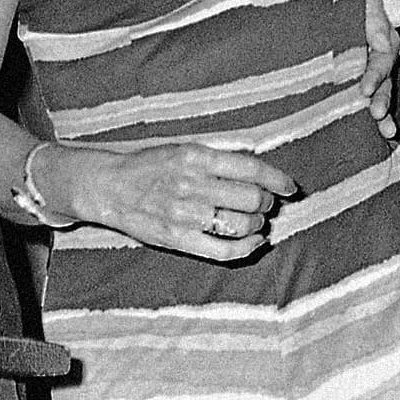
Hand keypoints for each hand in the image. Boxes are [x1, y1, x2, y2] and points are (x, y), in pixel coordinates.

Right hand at [39, 141, 300, 263]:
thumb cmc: (151, 166)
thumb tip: (261, 172)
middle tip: (265, 205)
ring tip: (256, 222)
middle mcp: (193, 185)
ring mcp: (186, 215)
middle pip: (251, 198)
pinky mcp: (179, 239)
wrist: (109, 187)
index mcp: (196, 157)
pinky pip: (224, 250)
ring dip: (258, 224)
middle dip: (266, 203)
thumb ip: (220, 160)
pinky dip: (247, 247)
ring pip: (242, 224)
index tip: (290, 187)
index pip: (251, 169)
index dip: (277, 180)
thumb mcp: (184, 149)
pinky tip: (254, 242)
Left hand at [360, 0, 399, 138]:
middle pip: (385, 82)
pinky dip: (369, 118)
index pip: (383, 60)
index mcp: (380, 39)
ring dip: (384, 113)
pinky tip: (374, 136)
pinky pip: (364, 100)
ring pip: (379, 94)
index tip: (366, 90)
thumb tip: (382, 44)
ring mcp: (365, 71)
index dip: (376, 75)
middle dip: (383, 100)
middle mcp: (376, 58)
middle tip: (378, 114)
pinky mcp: (350, 81)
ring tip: (387, 132)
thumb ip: (373, 18)